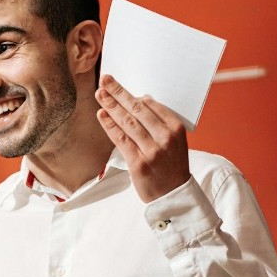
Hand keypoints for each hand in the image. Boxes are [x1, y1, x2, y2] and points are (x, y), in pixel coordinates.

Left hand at [95, 74, 191, 202]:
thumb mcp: (175, 142)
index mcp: (176, 129)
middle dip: (119, 93)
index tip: (119, 86)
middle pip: (138, 110)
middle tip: (105, 80)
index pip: (152, 106)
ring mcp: (151, 151)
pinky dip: (110, 125)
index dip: (133, 95)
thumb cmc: (172, 167)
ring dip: (111, 106)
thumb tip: (141, 100)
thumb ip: (160, 122)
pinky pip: (121, 140)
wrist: (174, 196)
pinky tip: (102, 114)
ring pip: (128, 123)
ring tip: (100, 94)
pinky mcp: (138, 163)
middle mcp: (165, 138)